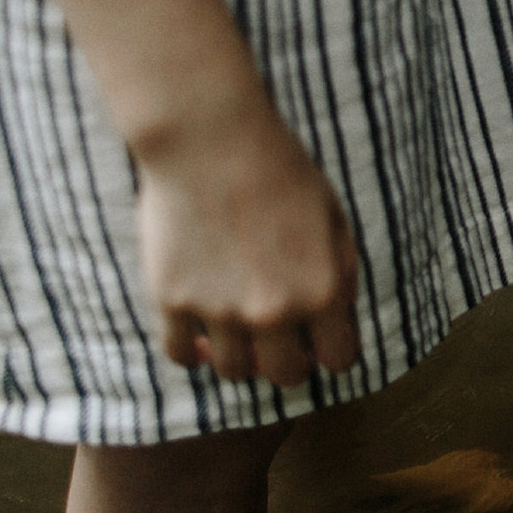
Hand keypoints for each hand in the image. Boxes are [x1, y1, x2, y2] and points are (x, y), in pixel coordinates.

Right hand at [136, 102, 361, 387]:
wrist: (212, 137)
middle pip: (285, 375)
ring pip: (233, 371)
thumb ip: (340, 277)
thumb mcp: (334, 221)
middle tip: (277, 338)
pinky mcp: (172, 300)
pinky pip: (179, 354)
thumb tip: (337, 324)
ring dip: (239, 356)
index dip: (330, 352)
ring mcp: (219, 310)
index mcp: (323, 291)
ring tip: (236, 329)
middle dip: (286, 359)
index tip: (319, 341)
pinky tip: (198, 332)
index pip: (338, 360)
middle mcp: (273, 310)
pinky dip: (190, 350)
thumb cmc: (280, 172)